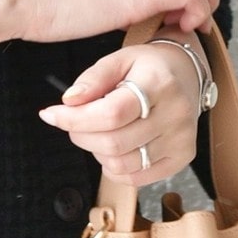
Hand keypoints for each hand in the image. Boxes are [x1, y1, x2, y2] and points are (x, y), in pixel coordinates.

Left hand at [37, 39, 202, 187]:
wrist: (186, 75)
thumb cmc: (148, 68)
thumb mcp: (119, 59)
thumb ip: (92, 78)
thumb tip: (69, 101)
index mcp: (159, 83)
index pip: (111, 113)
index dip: (74, 119)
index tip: (51, 114)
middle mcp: (175, 115)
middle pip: (113, 143)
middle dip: (80, 135)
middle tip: (73, 122)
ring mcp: (181, 140)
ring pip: (121, 165)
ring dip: (96, 152)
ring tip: (97, 132)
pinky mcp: (182, 159)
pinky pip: (136, 178)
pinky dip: (113, 168)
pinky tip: (113, 147)